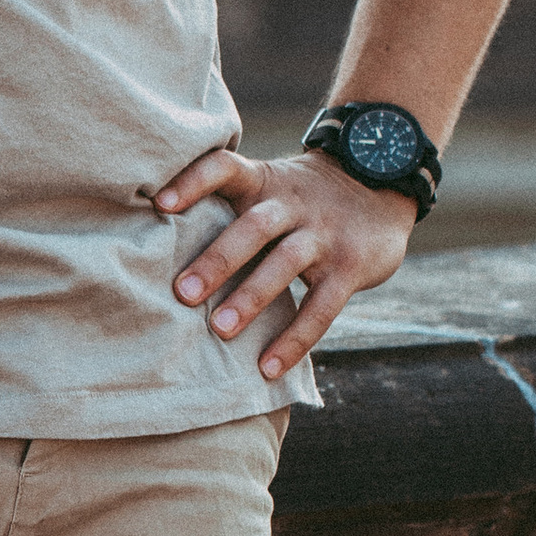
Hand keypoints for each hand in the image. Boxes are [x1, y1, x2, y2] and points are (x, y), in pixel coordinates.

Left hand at [156, 148, 417, 380]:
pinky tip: (267, 368)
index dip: (193, 181)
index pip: (225, 167)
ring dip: (251, 298)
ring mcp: (324, 235)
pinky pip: (321, 308)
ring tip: (219, 330)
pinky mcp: (350, 268)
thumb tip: (153, 242)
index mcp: (264, 182)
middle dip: (218, 259)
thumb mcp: (268, 185)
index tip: (159, 204)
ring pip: (286, 264)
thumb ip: (226, 204)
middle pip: (254, 227)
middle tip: (182, 293)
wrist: (382, 182)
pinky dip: (294, 340)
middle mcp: (292, 204)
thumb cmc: (301, 198)